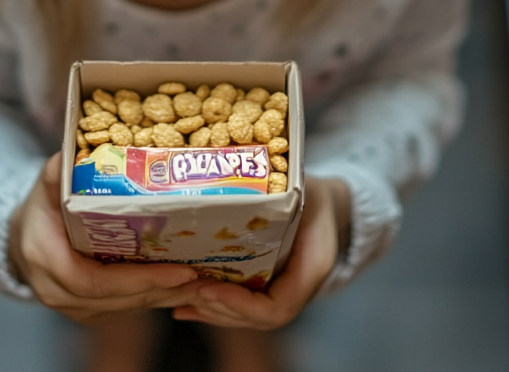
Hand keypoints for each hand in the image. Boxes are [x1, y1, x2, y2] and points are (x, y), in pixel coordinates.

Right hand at [9, 153, 199, 324]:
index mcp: (47, 261)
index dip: (137, 279)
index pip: (94, 281)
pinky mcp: (90, 311)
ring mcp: (75, 308)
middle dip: (163, 288)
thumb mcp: (45, 187)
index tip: (177, 271)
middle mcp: (59, 293)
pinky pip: (126, 308)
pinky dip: (156, 297)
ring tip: (203, 280)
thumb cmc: (39, 210)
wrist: (23, 240)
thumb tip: (72, 154)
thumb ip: (58, 173)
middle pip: (118, 299)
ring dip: (165, 296)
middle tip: (203, 274)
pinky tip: (184, 285)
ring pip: (126, 308)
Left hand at [171, 177, 349, 329]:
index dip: (240, 304)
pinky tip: (187, 304)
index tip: (208, 288)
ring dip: (214, 312)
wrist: (328, 206)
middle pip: (256, 318)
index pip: (276, 308)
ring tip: (180, 300)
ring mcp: (284, 292)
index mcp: (312, 270)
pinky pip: (244, 306)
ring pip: (247, 317)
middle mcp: (298, 290)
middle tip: (186, 291)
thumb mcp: (304, 191)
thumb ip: (278, 199)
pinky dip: (217, 307)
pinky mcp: (270, 287)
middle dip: (220, 308)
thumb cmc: (312, 194)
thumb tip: (232, 190)